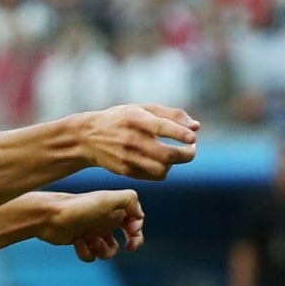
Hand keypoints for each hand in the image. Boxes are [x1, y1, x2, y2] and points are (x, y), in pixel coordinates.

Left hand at [37, 188, 144, 260]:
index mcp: (114, 208)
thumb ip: (130, 200)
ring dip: (104, 250)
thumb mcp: (108, 199)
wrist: (49, 216)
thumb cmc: (79, 207)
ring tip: (93, 242)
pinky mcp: (81, 241)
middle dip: (131, 243)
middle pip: (128, 236)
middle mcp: (105, 219)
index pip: (136, 219)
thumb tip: (140, 216)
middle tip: (129, 247)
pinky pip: (91, 255)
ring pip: (110, 249)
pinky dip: (87, 252)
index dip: (138, 230)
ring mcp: (93, 231)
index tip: (132, 235)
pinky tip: (78, 243)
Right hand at [74, 104, 198, 180]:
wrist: (87, 138)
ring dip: (174, 164)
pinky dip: (163, 170)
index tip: (193, 137)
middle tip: (191, 148)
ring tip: (176, 155)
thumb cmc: (121, 119)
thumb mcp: (142, 109)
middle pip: (167, 155)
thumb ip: (171, 115)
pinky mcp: (127, 171)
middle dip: (186, 154)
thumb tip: (197, 126)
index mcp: (135, 118)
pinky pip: (155, 176)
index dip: (179, 133)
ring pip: (163, 170)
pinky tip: (161, 161)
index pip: (160, 127)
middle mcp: (131, 139)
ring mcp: (128, 158)